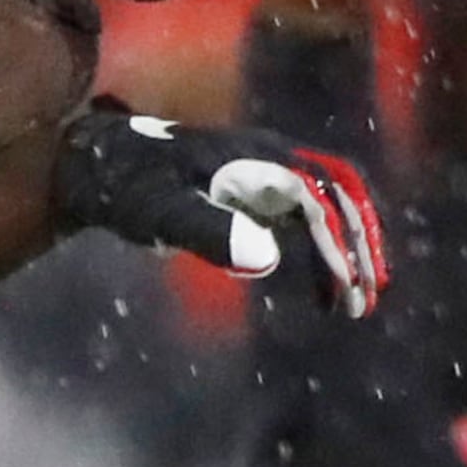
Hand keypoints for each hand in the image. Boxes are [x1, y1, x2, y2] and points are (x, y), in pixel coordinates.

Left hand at [54, 102, 389, 313]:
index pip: (319, 202)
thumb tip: (267, 258)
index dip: (338, 246)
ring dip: (345, 253)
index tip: (347, 290)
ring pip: (326, 209)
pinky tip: (318, 293)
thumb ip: (211, 231)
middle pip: (339, 195)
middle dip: (360, 245)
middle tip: (368, 298)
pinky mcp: (253, 192)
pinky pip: (304, 220)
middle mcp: (271, 160)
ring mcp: (264, 175)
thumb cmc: (128, 186)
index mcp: (258, 161)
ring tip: (351, 306)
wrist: (97, 160)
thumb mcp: (162, 212)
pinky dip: (320, 254)